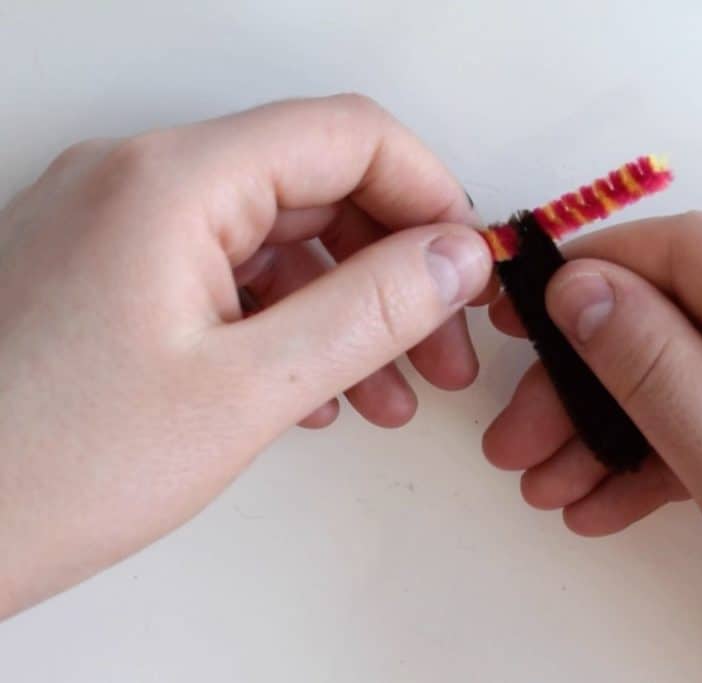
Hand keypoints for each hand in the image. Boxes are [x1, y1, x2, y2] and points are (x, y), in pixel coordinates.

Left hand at [0, 94, 491, 617]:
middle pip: (317, 186)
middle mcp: (140, 181)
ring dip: (348, 308)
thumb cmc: (44, 469)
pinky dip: (287, 323)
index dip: (429, 195)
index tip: (468, 264)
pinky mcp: (111, 272)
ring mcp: (119, 225)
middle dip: (396, 267)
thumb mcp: (245, 391)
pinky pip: (229, 273)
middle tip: (442, 344)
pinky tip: (315, 390)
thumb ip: (369, 311)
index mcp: (172, 182)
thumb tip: (454, 259)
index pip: (348, 135)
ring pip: (278, 238)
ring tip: (388, 390)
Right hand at [484, 212, 701, 680]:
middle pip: (700, 317)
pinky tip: (614, 494)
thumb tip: (585, 290)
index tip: (530, 306)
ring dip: (627, 423)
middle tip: (527, 427)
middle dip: (600, 378)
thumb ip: (656, 370)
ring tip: (558, 479)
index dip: (603, 271)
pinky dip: (680, 446)